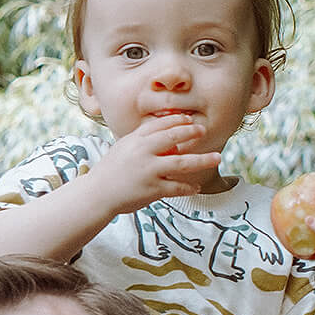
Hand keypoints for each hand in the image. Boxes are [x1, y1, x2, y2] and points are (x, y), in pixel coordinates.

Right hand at [95, 117, 222, 213]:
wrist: (97, 194)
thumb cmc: (111, 171)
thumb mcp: (124, 148)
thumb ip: (144, 141)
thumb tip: (169, 139)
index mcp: (135, 140)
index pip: (160, 125)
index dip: (177, 120)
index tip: (189, 119)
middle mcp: (143, 152)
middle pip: (173, 137)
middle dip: (191, 132)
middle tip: (204, 130)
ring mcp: (149, 171)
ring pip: (182, 163)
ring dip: (202, 160)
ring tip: (217, 158)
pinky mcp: (153, 189)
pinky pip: (176, 187)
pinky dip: (188, 187)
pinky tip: (196, 186)